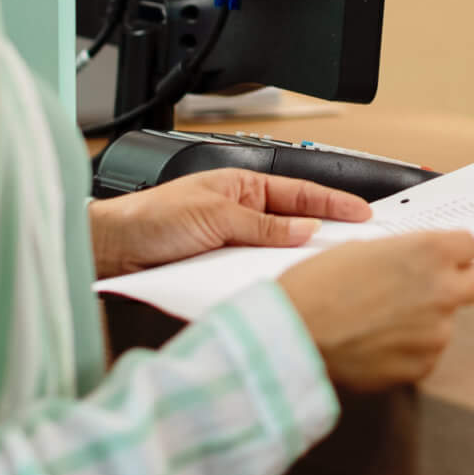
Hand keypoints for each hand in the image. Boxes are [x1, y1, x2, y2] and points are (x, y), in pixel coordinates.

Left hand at [88, 169, 373, 278]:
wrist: (110, 251)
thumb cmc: (151, 218)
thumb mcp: (216, 216)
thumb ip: (263, 225)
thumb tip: (305, 228)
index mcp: (241, 186)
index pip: (298, 193)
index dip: (333, 202)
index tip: (362, 213)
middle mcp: (239, 212)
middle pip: (292, 223)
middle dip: (322, 233)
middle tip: (355, 245)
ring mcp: (230, 241)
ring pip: (274, 252)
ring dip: (292, 261)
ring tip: (321, 271)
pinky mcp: (218, 269)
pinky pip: (252, 273)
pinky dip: (267, 279)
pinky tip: (279, 288)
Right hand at [279, 231, 473, 391]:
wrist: (293, 336)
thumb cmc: (317, 287)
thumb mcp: (362, 249)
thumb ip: (402, 254)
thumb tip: (414, 263)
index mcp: (429, 252)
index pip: (469, 245)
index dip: (452, 252)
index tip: (439, 259)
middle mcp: (443, 290)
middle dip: (454, 285)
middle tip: (422, 290)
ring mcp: (436, 332)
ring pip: (446, 322)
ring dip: (425, 321)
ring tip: (381, 322)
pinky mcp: (423, 365)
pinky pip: (426, 354)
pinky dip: (409, 350)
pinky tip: (377, 344)